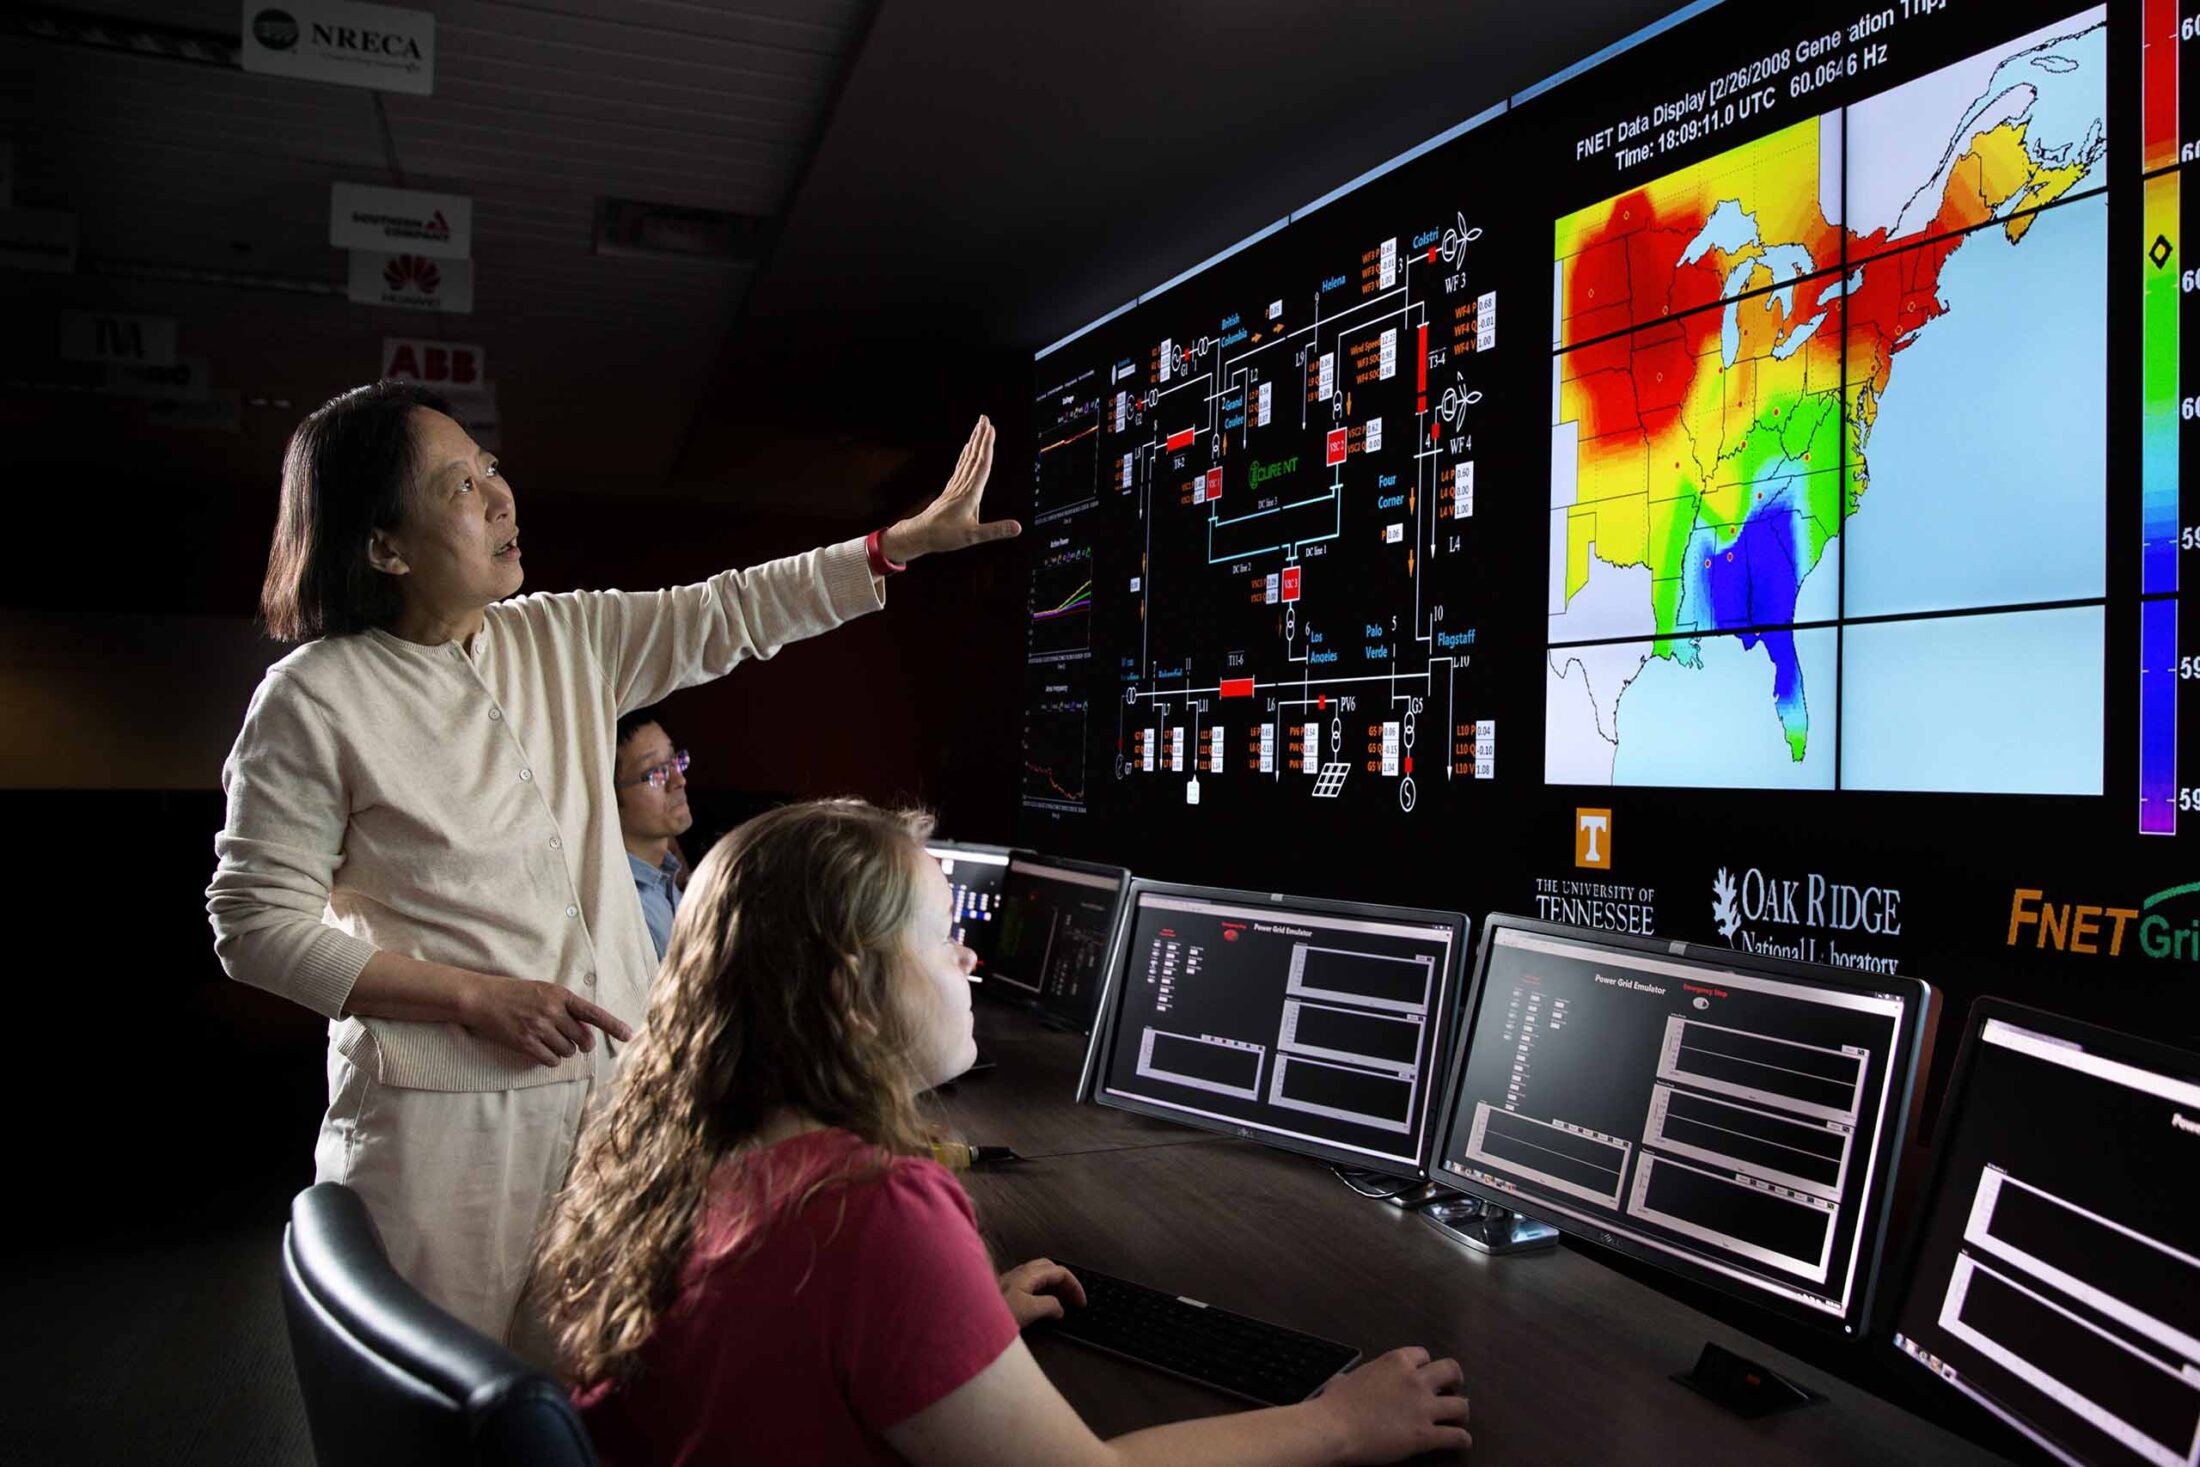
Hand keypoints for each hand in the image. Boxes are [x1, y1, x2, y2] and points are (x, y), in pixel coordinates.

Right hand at [458, 971, 633, 1066]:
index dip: (613, 1026)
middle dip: (581, 1043)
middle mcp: (552, 1011)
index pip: (593, 1013)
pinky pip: (550, 1060)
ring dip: (563, 1051)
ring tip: (549, 1040)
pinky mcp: (525, 1043)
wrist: (481, 998)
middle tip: (572, 1041)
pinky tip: (542, 1051)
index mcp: (560, 995)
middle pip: (582, 1038)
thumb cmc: (514, 993)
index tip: (628, 1035)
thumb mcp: (543, 990)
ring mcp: (538, 1028)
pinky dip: (550, 1060)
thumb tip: (586, 1033)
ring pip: (567, 1051)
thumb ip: (566, 1008)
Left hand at [877, 417, 1020, 563]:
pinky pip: (961, 467)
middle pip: (974, 457)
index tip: (991, 429)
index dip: (987, 446)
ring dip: (974, 442)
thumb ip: (995, 531)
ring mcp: (955, 487)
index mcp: (970, 493)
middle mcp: (962, 486)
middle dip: (980, 437)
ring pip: (967, 459)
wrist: (920, 535)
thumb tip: (1018, 527)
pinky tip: (967, 450)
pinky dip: (966, 455)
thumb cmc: (944, 536)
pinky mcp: (951, 491)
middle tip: (985, 419)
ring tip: (979, 428)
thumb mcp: (972, 537)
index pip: (982, 465)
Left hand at [997, 1257, 1083, 1329]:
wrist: (970, 1318)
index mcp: (1029, 1273)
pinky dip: (1044, 1292)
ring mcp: (1013, 1280)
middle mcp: (1021, 1273)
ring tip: (1062, 1302)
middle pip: (1050, 1269)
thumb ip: (1049, 1306)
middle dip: (1065, 1281)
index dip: (1074, 1285)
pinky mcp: (1007, 1291)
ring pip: (1040, 1277)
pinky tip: (1042, 1306)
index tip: (1082, 1302)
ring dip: (1054, 1286)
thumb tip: (1059, 1308)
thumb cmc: (996, 1312)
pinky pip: (1032, 1285)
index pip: (1060, 1272)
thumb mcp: (1029, 1310)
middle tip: (1074, 1299)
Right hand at [1310, 1346, 1470, 1462]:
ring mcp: (1423, 1408)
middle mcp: (1415, 1380)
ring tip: (1459, 1418)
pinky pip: (1456, 1436)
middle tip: (1452, 1390)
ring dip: (1462, 1412)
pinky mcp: (1425, 1435)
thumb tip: (1343, 1381)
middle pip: (1451, 1371)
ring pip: (1461, 1405)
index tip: (1424, 1374)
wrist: (1334, 1428)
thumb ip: (1355, 1377)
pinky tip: (1462, 1441)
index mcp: (1396, 1362)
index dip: (1425, 1366)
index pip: (1424, 1355)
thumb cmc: (1334, 1403)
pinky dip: (1462, 1439)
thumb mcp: (1345, 1378)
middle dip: (1455, 1380)